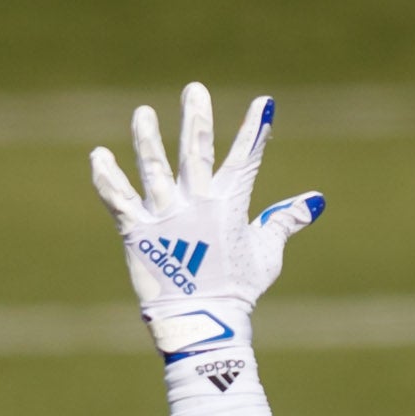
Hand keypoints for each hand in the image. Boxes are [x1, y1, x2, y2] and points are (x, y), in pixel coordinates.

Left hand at [88, 84, 326, 361]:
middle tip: (194, 90)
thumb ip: (283, 221)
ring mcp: (165, 216)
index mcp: (228, 205)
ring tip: (143, 114)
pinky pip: (118, 200)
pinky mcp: (137, 233)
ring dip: (147, 139)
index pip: (245, 159)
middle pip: (195, 152)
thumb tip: (315, 201)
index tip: (265, 103)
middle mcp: (195, 203)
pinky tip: (98, 155)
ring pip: (154, 168)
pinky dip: (106, 178)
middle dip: (196, 119)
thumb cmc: (237, 292)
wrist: (203, 325)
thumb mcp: (266, 254)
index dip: (255, 131)